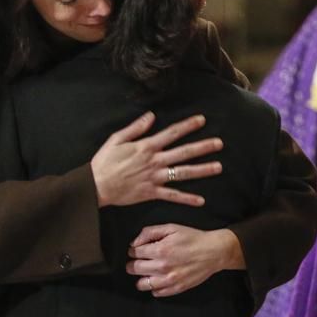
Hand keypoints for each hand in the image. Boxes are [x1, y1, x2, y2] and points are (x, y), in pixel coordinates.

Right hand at [91, 112, 222, 208]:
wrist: (96, 186)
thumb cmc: (104, 162)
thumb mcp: (117, 139)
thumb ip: (135, 127)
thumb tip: (151, 115)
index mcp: (147, 146)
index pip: (172, 133)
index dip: (188, 125)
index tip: (202, 120)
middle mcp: (155, 161)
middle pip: (184, 152)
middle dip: (203, 147)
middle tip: (220, 143)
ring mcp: (155, 178)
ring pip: (183, 173)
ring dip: (202, 170)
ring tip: (219, 167)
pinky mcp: (152, 193)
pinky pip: (173, 196)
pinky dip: (187, 199)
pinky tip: (201, 200)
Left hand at [126, 224, 244, 296]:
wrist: (214, 252)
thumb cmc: (193, 238)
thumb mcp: (172, 228)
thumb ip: (150, 232)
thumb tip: (134, 243)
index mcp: (160, 250)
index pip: (135, 252)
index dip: (134, 250)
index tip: (138, 250)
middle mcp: (162, 267)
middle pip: (134, 268)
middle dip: (133, 263)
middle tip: (140, 260)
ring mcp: (169, 280)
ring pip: (142, 284)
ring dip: (141, 277)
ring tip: (147, 271)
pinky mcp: (176, 288)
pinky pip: (156, 293)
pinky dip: (155, 286)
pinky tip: (159, 278)